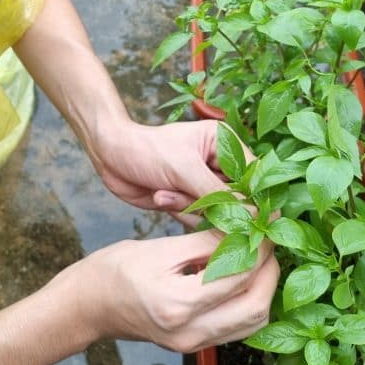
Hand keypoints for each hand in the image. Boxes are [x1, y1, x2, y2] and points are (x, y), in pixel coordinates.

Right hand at [60, 231, 277, 351]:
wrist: (87, 305)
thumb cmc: (113, 270)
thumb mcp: (158, 249)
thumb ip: (203, 243)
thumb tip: (242, 229)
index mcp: (178, 304)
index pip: (238, 277)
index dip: (260, 249)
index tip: (265, 225)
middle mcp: (189, 332)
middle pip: (255, 307)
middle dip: (270, 272)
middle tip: (269, 242)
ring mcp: (193, 345)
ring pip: (251, 323)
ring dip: (263, 290)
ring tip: (260, 258)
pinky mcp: (194, 345)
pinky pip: (235, 328)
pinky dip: (247, 302)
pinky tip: (242, 277)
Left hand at [89, 119, 245, 219]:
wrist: (109, 156)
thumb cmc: (145, 149)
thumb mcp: (184, 168)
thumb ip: (219, 194)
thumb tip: (254, 216)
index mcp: (226, 143)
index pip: (255, 177)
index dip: (254, 199)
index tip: (246, 216)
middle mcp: (220, 165)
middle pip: (238, 201)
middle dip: (209, 205)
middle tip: (183, 193)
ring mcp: (205, 185)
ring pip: (218, 214)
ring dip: (189, 208)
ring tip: (164, 191)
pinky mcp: (190, 202)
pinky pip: (198, 220)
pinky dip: (179, 212)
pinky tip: (159, 195)